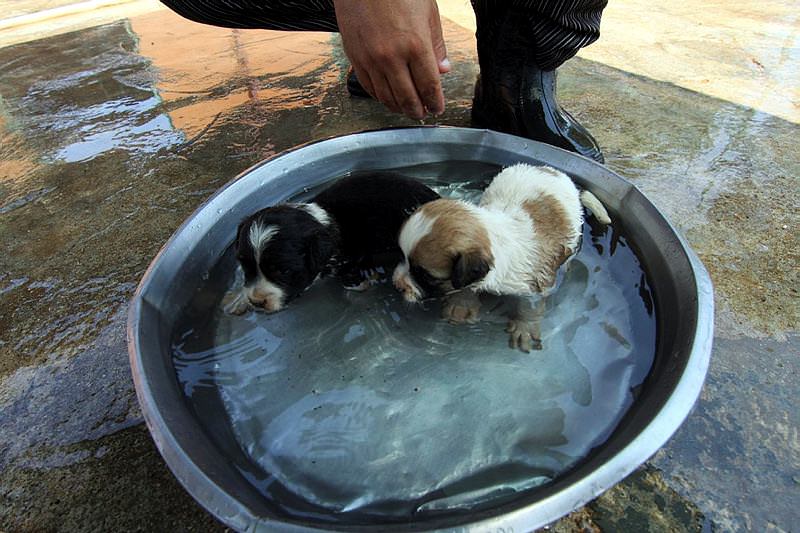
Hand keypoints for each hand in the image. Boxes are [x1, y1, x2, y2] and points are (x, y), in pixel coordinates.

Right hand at [333, 0, 449, 119]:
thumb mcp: (428, 12)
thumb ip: (436, 44)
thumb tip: (443, 70)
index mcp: (416, 45)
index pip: (429, 86)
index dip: (435, 102)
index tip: (437, 108)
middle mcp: (392, 57)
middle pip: (408, 98)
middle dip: (418, 111)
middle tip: (423, 114)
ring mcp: (371, 60)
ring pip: (387, 97)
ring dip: (399, 107)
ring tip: (407, 109)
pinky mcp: (355, 58)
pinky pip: (369, 87)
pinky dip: (380, 97)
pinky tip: (387, 98)